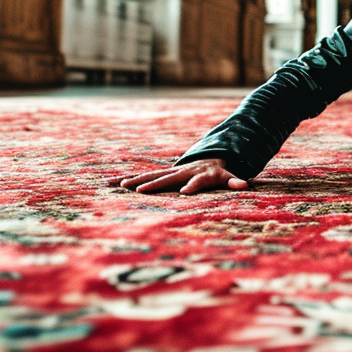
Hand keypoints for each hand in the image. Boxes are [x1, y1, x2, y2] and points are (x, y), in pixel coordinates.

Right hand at [119, 157, 248, 194]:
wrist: (206, 158)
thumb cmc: (218, 173)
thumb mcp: (227, 177)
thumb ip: (234, 180)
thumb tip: (245, 184)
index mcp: (199, 175)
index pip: (196, 181)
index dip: (191, 186)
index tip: (184, 193)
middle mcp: (181, 172)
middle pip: (167, 178)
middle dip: (153, 184)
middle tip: (139, 190)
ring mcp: (169, 172)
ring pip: (150, 176)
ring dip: (134, 181)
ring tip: (118, 186)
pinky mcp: (159, 175)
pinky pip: (142, 177)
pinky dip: (125, 180)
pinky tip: (106, 184)